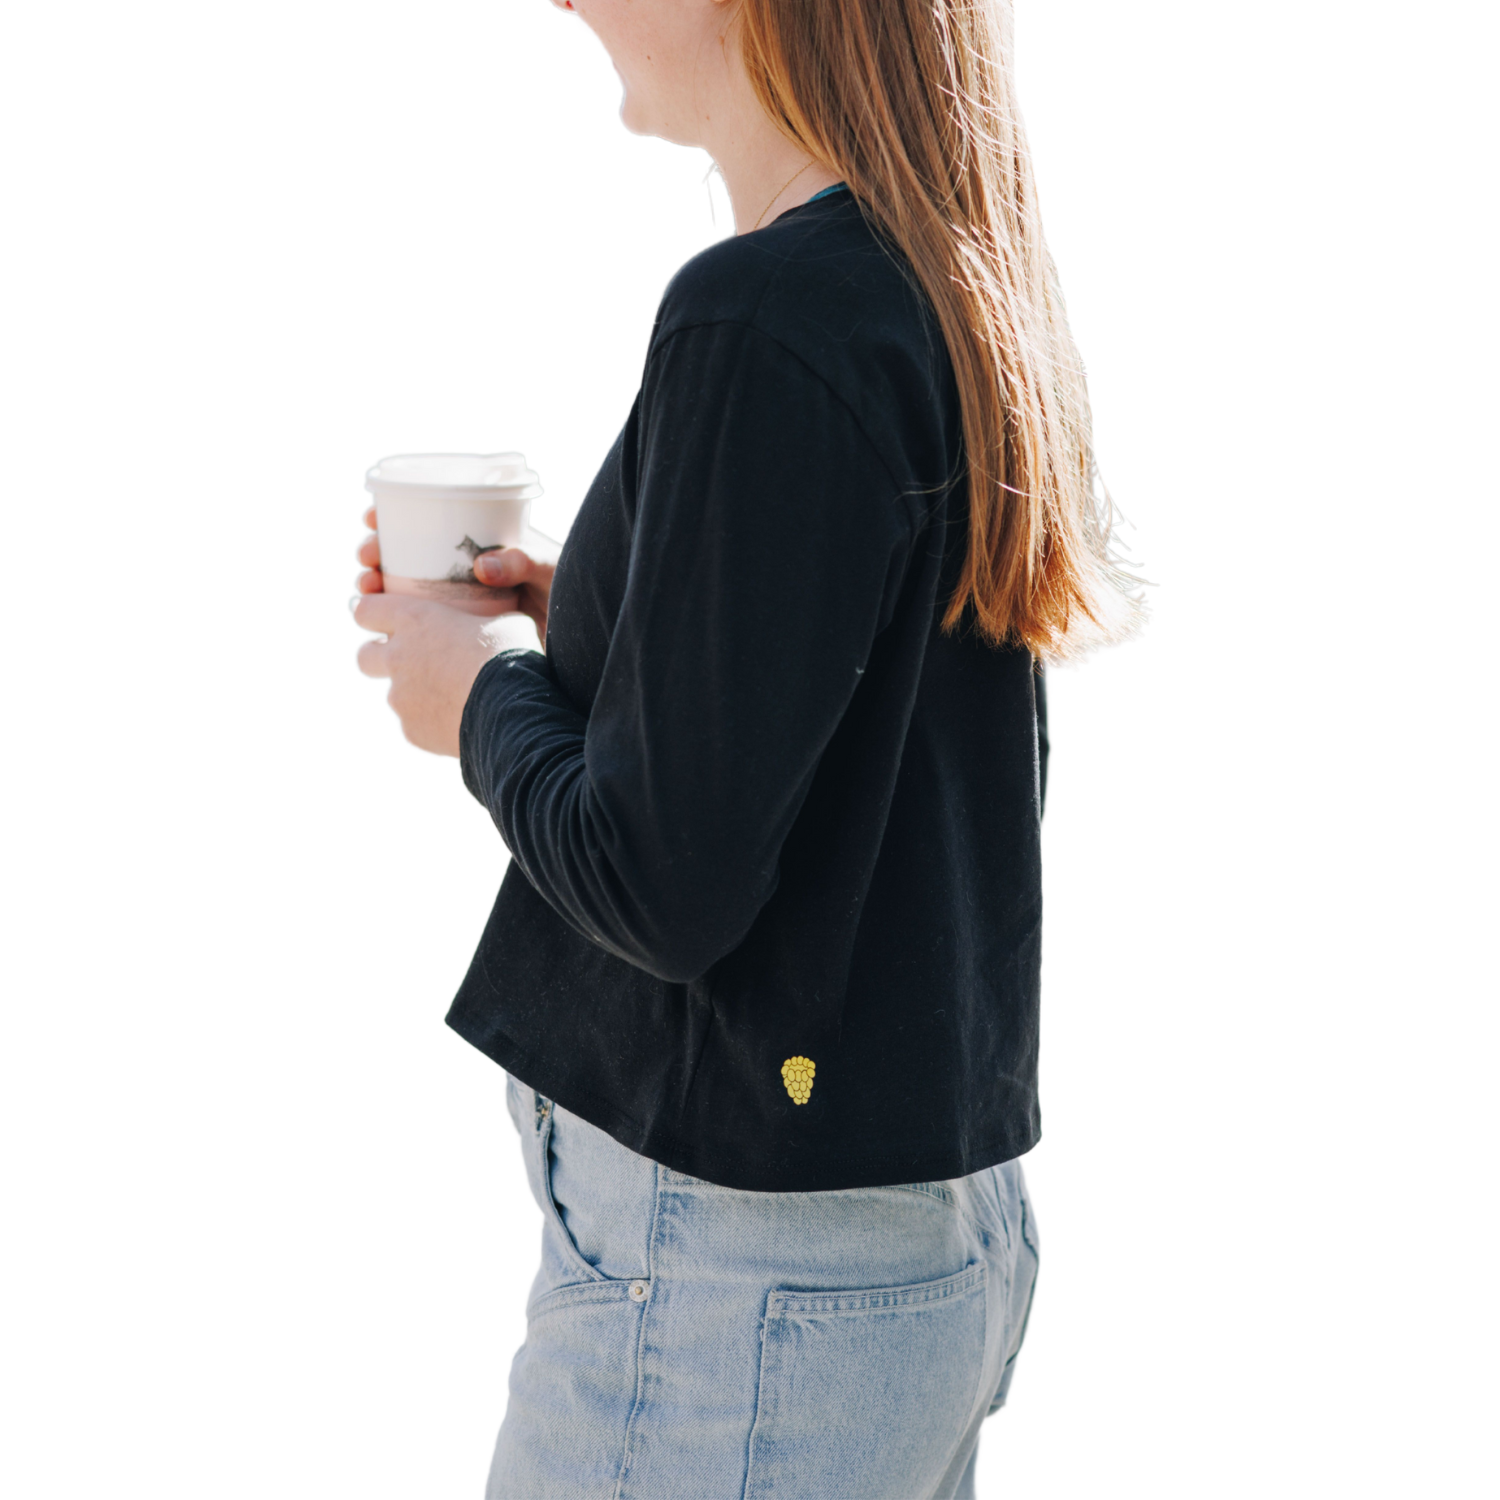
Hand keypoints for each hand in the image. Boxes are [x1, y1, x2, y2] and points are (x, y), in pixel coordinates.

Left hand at [353, 593, 501, 756]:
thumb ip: (486, 620)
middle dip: (379, 657)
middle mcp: (398, 658)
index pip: (366, 609)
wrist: (512, 710)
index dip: (373, 613)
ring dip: (415, 693)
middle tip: (409, 659)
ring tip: (452, 696)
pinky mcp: (413, 731)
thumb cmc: (510, 655)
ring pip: (396, 695)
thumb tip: (498, 621)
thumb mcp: (506, 621)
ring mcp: (401, 698)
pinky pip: (416, 725)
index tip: (385, 618)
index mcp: (414, 620)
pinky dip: (432, 723)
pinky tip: (461, 720)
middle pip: (364, 656)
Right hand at [357, 506, 557, 642]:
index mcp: (479, 544)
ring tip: (367, 587)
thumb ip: (524, 560)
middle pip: (405, 557)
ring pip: (404, 593)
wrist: (581, 647)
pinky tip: (381, 626)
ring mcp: (457, 606)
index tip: (373, 517)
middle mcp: (461, 573)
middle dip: (376, 553)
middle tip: (367, 558)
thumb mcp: (551, 569)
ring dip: (377, 587)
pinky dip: (396, 625)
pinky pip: (420, 630)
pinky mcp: (457, 638)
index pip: (429, 521)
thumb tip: (481, 566)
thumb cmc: (572, 595)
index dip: (394, 517)